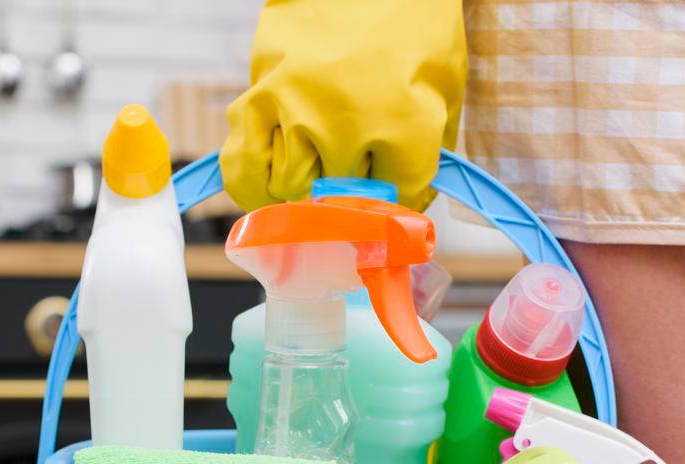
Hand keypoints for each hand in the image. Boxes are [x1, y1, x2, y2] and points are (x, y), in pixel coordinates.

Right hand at [222, 0, 465, 210]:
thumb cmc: (410, 29)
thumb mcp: (441, 90)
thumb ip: (427, 157)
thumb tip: (402, 213)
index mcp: (404, 122)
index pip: (396, 201)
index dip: (399, 199)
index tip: (395, 189)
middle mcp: (344, 122)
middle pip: (337, 201)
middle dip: (349, 194)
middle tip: (356, 175)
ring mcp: (295, 110)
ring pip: (287, 191)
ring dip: (302, 191)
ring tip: (314, 177)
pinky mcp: (258, 94)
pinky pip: (242, 165)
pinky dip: (251, 187)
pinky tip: (268, 189)